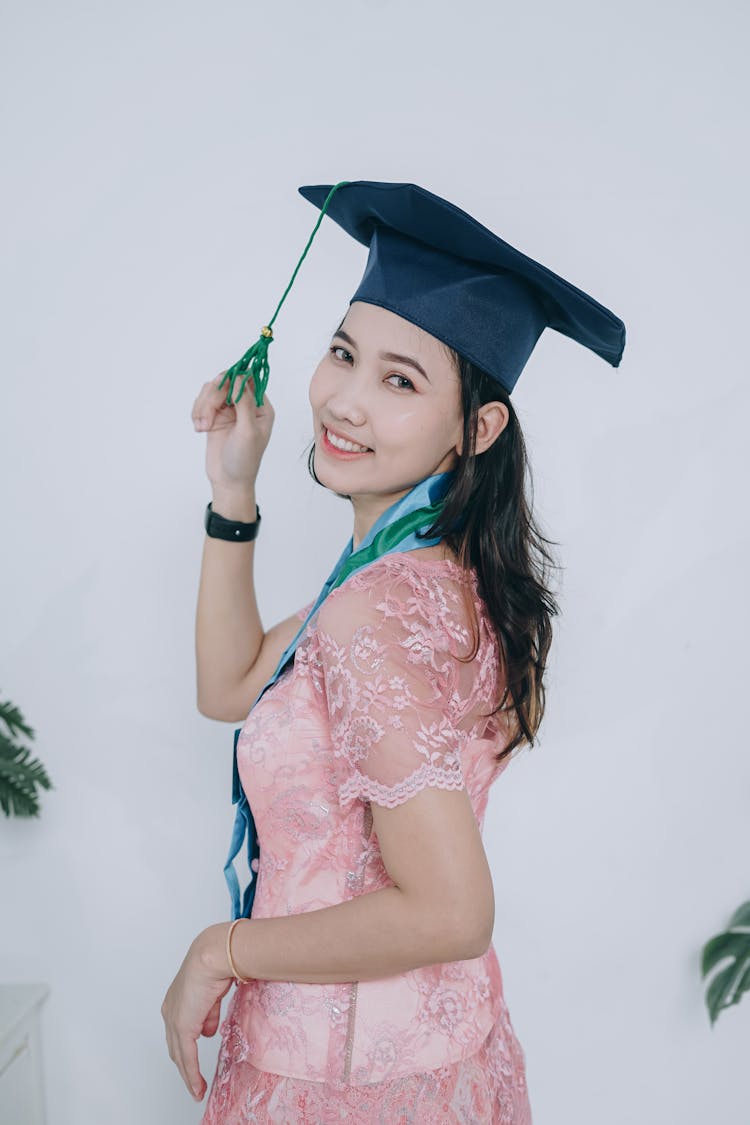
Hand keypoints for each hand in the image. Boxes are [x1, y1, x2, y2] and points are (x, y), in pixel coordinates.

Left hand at [161, 924, 235, 1102]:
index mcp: (177, 999)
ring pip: (180, 1056)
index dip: (186, 1045)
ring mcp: (175, 1019)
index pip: (178, 1029)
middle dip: (184, 1065)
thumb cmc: (217, 964)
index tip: (193, 1058)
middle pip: (175, 1046)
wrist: (214, 955)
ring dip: (188, 1075)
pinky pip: (188, 1058)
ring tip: (197, 1089)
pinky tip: (197, 1087)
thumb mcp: (212, 993)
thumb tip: (209, 1030)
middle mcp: (171, 1010)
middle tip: (194, 1080)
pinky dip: (192, 1075)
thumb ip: (208, 1013)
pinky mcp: (183, 1027)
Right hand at [192, 370, 274, 492]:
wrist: (228, 480)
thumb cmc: (244, 460)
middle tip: (208, 418)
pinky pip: (202, 402)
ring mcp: (229, 409)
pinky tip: (200, 429)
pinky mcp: (214, 416)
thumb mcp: (248, 431)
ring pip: (211, 390)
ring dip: (203, 407)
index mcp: (261, 407)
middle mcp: (245, 405)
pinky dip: (197, 413)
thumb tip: (240, 378)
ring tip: (203, 427)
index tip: (222, 392)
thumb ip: (245, 403)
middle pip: (225, 381)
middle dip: (213, 397)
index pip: (247, 379)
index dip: (233, 380)